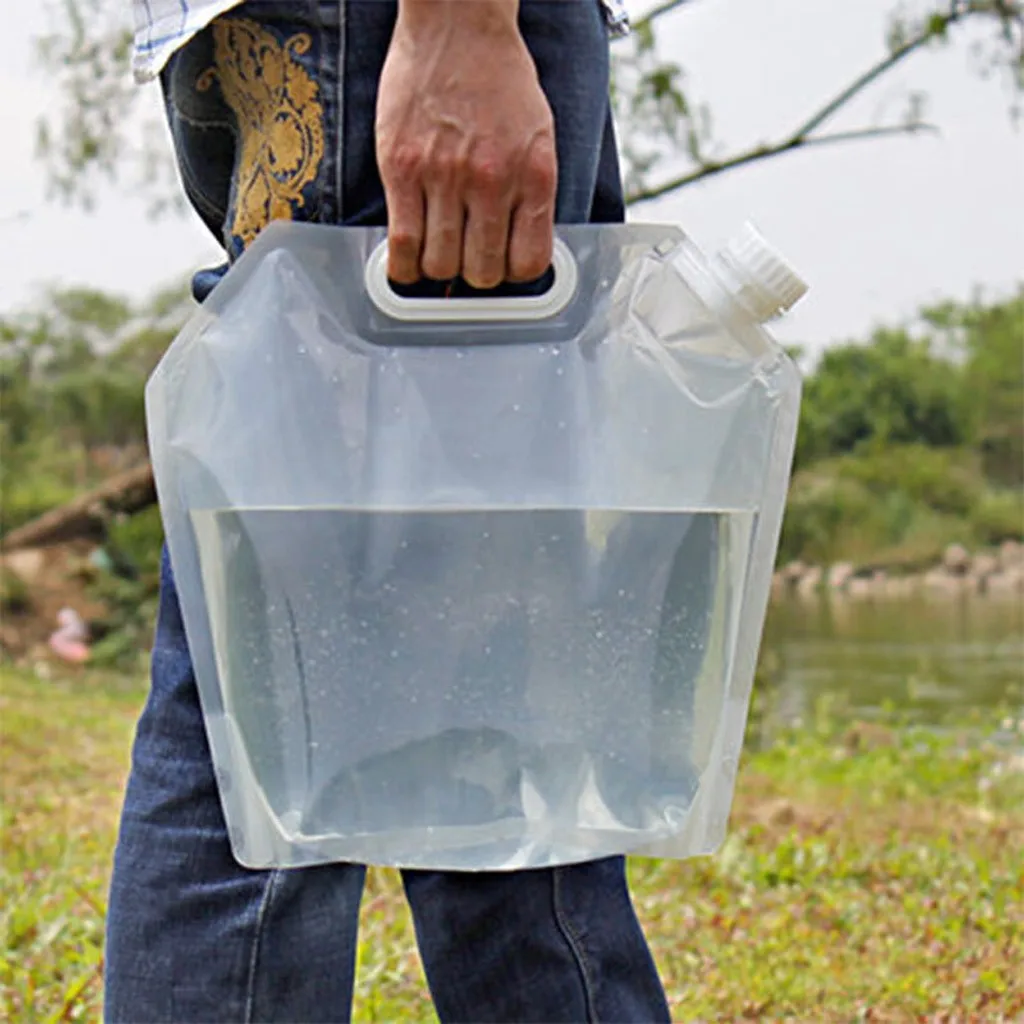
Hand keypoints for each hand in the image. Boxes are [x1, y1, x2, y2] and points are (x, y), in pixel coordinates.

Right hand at [375, 0, 556, 287]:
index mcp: (533, 176)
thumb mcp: (538, 136)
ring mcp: (444, 176)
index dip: (513, 276)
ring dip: (439, 270)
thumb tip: (519, 249)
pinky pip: (401, 243)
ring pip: (441, 265)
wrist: (457, 23)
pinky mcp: (401, 169)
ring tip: (437, 253)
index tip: (502, 267)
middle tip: (466, 259)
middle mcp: (491, 181)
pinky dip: (403, 266)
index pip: (528, 264)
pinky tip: (406, 263)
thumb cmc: (499, 79)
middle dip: (475, 276)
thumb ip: (532, 193)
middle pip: (482, 273)